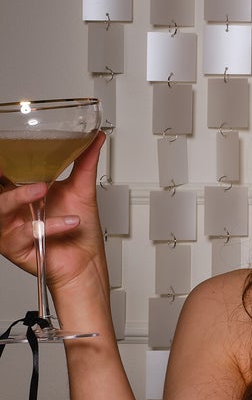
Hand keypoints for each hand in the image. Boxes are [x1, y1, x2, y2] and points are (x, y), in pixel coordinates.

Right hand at [0, 132, 105, 293]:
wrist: (86, 261)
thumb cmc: (79, 230)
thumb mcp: (82, 190)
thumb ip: (85, 162)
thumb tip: (95, 138)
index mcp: (22, 193)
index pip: (4, 176)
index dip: (2, 166)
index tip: (5, 155)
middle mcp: (13, 210)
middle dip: (2, 180)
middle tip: (16, 169)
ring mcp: (11, 228)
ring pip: (1, 210)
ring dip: (20, 198)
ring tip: (44, 190)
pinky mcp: (16, 247)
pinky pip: (24, 234)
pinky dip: (48, 226)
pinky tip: (68, 222)